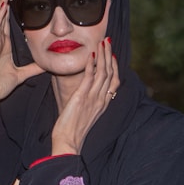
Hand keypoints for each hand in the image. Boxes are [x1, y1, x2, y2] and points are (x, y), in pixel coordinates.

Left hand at [51, 38, 119, 155]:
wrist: (69, 142)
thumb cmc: (73, 131)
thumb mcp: (85, 115)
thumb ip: (87, 102)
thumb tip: (83, 93)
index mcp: (103, 104)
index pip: (114, 82)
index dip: (114, 67)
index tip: (112, 55)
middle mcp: (101, 100)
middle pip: (110, 73)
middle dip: (109, 55)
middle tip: (108, 41)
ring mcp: (93, 98)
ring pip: (103, 72)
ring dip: (103, 55)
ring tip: (102, 42)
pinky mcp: (82, 97)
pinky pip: (89, 76)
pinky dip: (91, 64)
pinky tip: (91, 54)